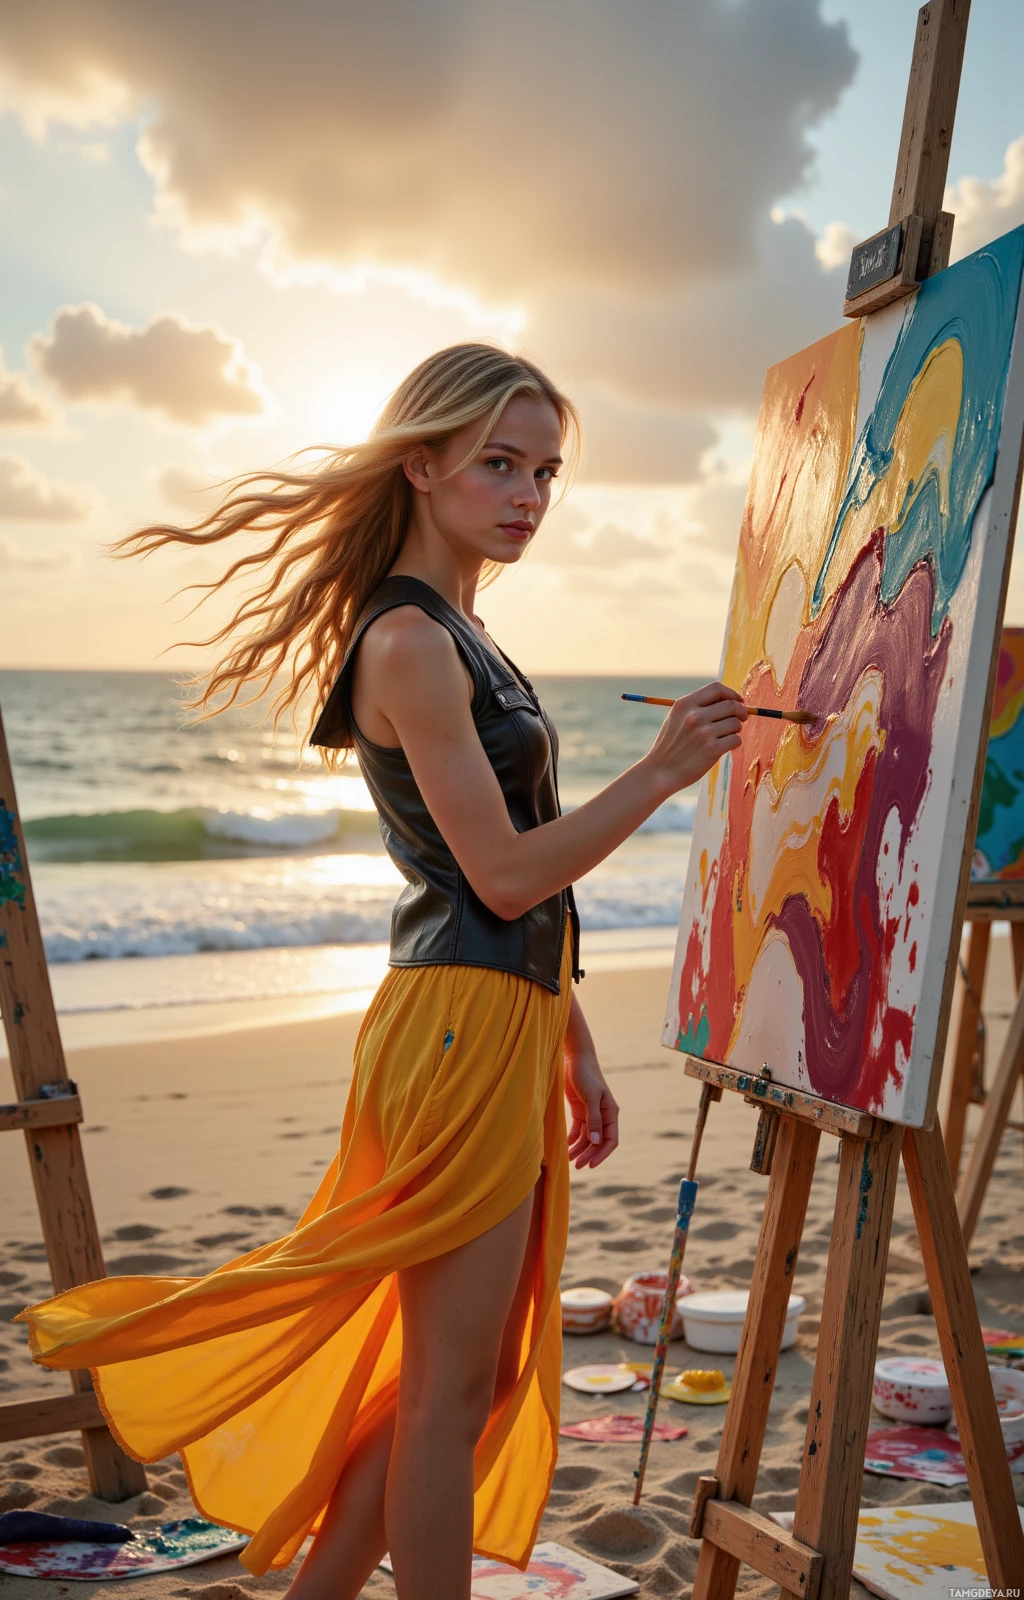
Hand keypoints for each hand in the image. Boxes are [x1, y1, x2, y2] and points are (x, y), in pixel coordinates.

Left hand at [565, 1052, 618, 1168]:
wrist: (575, 1058)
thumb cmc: (586, 1075)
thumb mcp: (591, 1097)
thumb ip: (594, 1119)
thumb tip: (596, 1142)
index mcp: (611, 1113)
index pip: (610, 1140)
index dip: (602, 1154)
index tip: (590, 1165)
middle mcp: (602, 1116)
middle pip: (598, 1142)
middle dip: (588, 1155)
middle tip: (577, 1166)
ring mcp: (591, 1114)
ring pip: (587, 1138)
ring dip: (579, 1149)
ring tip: (568, 1159)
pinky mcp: (579, 1111)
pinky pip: (578, 1130)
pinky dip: (572, 1140)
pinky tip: (565, 1147)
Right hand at [643, 682, 745, 796]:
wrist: (660, 772)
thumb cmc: (671, 746)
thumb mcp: (676, 718)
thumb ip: (697, 707)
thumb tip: (730, 701)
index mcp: (684, 704)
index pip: (716, 688)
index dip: (732, 693)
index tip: (738, 701)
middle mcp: (694, 716)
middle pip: (731, 705)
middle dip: (740, 712)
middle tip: (741, 719)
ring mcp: (703, 733)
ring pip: (736, 723)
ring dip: (736, 730)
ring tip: (725, 736)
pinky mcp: (712, 749)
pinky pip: (736, 740)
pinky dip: (734, 743)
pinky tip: (723, 747)